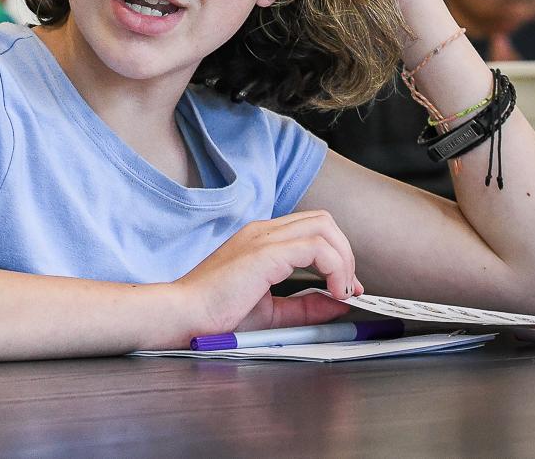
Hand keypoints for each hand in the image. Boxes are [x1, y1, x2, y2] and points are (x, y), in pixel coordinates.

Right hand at [172, 211, 360, 340]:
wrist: (187, 315)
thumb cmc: (217, 314)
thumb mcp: (272, 311)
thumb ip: (305, 306)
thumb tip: (338, 302)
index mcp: (261, 239)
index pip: (312, 228)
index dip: (337, 256)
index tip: (345, 289)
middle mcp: (264, 231)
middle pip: (323, 221)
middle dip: (346, 253)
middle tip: (347, 289)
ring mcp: (263, 237)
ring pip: (324, 226)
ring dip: (344, 258)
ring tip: (342, 291)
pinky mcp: (265, 252)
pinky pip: (316, 247)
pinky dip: (335, 268)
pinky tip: (334, 292)